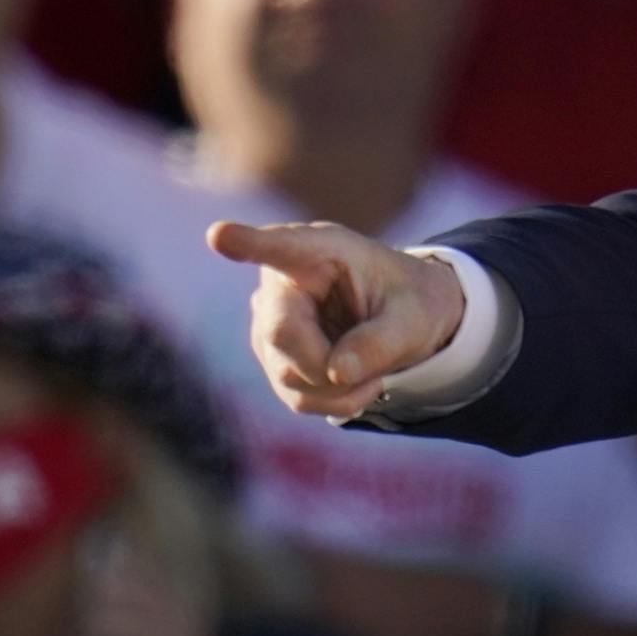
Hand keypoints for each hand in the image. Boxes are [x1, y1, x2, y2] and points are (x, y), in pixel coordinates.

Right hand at [207, 220, 466, 418]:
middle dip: (330, 363)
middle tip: (376, 370)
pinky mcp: (274, 360)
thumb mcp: (416, 317)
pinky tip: (359, 382)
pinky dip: (335, 400)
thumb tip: (336, 373)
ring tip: (375, 369)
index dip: (249, 243)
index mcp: (321, 251)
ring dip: (339, 387)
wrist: (409, 324)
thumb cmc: (413, 303)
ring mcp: (271, 324)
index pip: (280, 246)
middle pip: (281, 333)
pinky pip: (295, 395)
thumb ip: (382, 341)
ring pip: (287, 372)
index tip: (219, 235)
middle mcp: (284, 284)